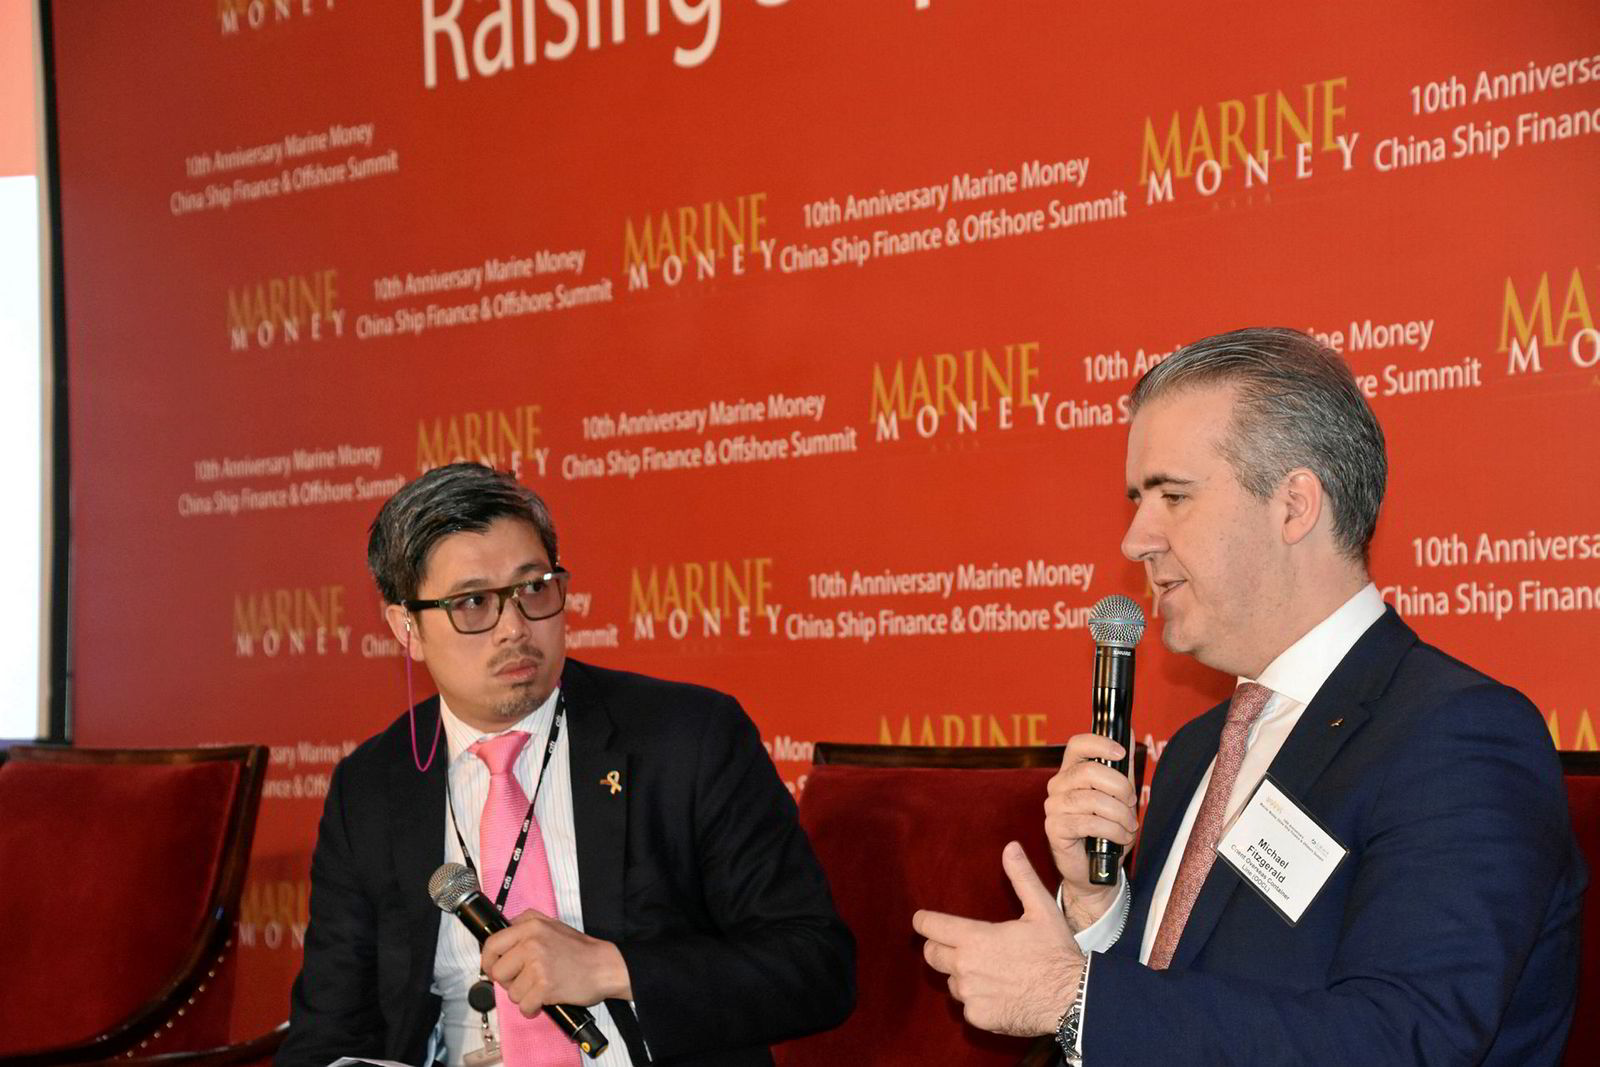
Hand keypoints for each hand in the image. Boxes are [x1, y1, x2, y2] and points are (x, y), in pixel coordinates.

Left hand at [480, 910, 632, 1016]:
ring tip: (541, 988)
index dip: (488, 961)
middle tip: (525, 981)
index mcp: (530, 926)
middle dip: (509, 982)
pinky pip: (524, 1006)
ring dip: (524, 996)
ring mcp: (537, 965)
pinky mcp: (544, 987)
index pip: (492, 944)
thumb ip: (526, 924)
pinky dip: (532, 1008)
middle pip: (497, 972)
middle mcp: (531, 943)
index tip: (492, 968)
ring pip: (511, 993)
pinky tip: (543, 1001)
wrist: (605, 966)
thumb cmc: (580, 950)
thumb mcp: (552, 925)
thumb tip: (503, 935)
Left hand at [913, 841, 1084, 1035]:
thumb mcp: (1041, 909)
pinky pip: (966, 1006)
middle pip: (932, 955)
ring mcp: (970, 994)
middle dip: (939, 947)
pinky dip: (977, 1000)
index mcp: (974, 938)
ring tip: (988, 970)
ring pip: (951, 981)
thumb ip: (1021, 877)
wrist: (1072, 999)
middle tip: (958, 945)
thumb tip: (1011, 848)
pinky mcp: (978, 1017)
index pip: (931, 926)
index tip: (922, 920)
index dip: (924, 921)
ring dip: (961, 975)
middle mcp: (965, 967)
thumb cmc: (1056, 952)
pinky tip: (998, 993)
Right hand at [1045, 733, 1137, 930]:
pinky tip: (1120, 838)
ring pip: (1093, 800)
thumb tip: (1129, 733)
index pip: (1077, 744)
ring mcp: (1054, 807)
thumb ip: (1122, 768)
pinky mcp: (1054, 829)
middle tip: (1131, 804)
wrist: (1096, 870)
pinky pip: (1089, 823)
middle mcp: (1058, 786)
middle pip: (1089, 771)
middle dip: (1120, 787)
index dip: (1099, 743)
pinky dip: (1113, 831)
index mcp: (1071, 772)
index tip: (1121, 753)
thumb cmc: (1106, 831)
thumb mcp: (1119, 797)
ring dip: (1120, 815)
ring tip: (1128, 826)